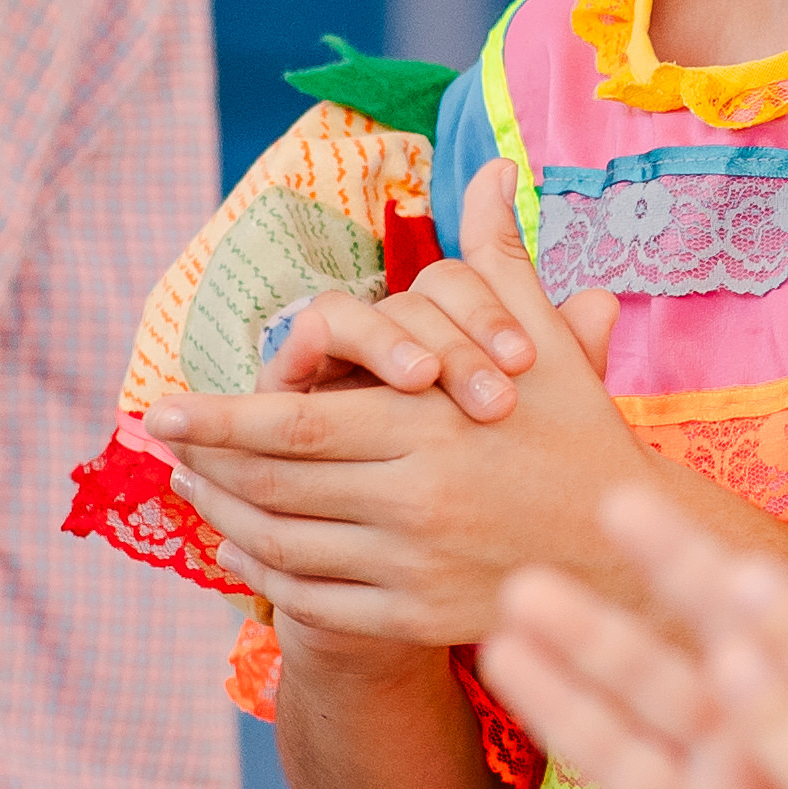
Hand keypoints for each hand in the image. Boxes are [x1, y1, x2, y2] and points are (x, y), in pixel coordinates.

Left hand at [142, 162, 640, 640]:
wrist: (630, 557)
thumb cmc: (581, 439)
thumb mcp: (546, 346)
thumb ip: (504, 260)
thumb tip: (496, 170)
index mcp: (430, 428)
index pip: (292, 422)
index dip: (217, 416)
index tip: (158, 406)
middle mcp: (413, 500)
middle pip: (274, 481)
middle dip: (205, 462)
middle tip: (162, 442)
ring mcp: (410, 566)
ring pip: (283, 542)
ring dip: (224, 516)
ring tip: (192, 489)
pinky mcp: (413, 618)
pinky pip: (313, 598)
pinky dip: (264, 574)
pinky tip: (242, 548)